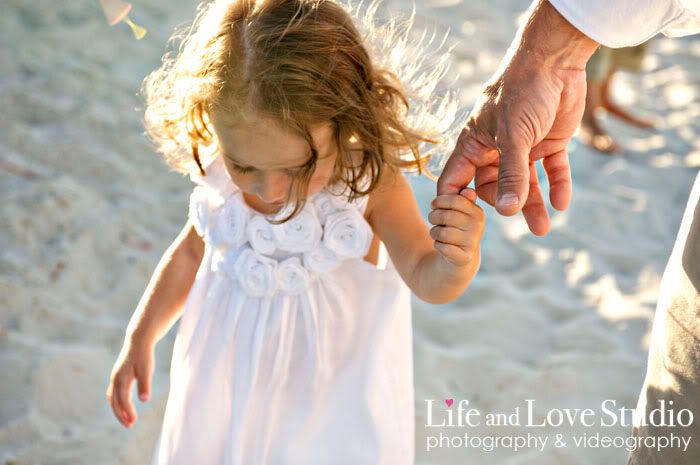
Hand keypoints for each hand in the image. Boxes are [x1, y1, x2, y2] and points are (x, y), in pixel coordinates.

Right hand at [106, 335, 154, 428]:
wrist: (138, 340)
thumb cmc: (144, 355)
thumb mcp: (146, 370)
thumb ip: (145, 384)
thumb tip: (144, 400)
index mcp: (121, 379)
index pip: (123, 400)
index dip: (128, 412)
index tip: (134, 421)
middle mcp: (115, 379)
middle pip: (115, 402)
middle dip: (121, 415)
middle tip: (129, 426)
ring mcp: (115, 378)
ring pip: (113, 398)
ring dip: (119, 410)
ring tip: (128, 420)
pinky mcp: (117, 376)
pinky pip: (114, 393)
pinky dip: (118, 402)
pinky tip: (126, 407)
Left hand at [428, 188, 484, 266]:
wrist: (458, 258)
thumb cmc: (453, 227)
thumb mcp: (453, 209)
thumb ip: (455, 196)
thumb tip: (468, 191)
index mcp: (477, 212)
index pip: (455, 200)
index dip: (439, 201)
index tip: (434, 205)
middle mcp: (478, 227)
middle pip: (446, 216)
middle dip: (433, 217)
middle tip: (434, 220)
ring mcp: (472, 243)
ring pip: (442, 233)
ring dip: (434, 233)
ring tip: (437, 234)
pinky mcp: (465, 258)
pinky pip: (443, 248)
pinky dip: (437, 246)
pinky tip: (441, 246)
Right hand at [437, 0, 598, 235]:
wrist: (555, 59)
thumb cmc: (523, 91)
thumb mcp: (514, 137)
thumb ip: (511, 176)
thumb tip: (507, 212)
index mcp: (474, 144)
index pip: (455, 180)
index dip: (456, 202)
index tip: (464, 224)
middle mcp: (495, 149)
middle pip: (493, 188)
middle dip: (505, 207)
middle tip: (519, 224)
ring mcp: (523, 147)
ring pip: (525, 184)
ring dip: (533, 205)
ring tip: (544, 229)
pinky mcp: (548, 142)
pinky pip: (551, 171)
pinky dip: (557, 186)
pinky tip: (561, 203)